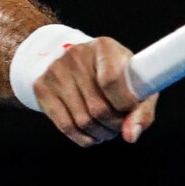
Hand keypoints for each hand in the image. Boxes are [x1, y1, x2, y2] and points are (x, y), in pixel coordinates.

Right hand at [32, 36, 158, 146]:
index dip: (125, 104)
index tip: (130, 109)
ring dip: (101, 134)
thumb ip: (142, 110)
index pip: (112, 81)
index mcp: (104, 47)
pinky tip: (92, 134)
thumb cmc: (114, 74)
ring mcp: (56, 70)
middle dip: (115, 125)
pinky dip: (84, 138)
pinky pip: (66, 127)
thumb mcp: (134, 82)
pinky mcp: (42, 87)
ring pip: (83, 121)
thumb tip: (131, 136)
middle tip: (119, 125)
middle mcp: (77, 55)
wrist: (76, 62)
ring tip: (107, 129)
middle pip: (98, 108)